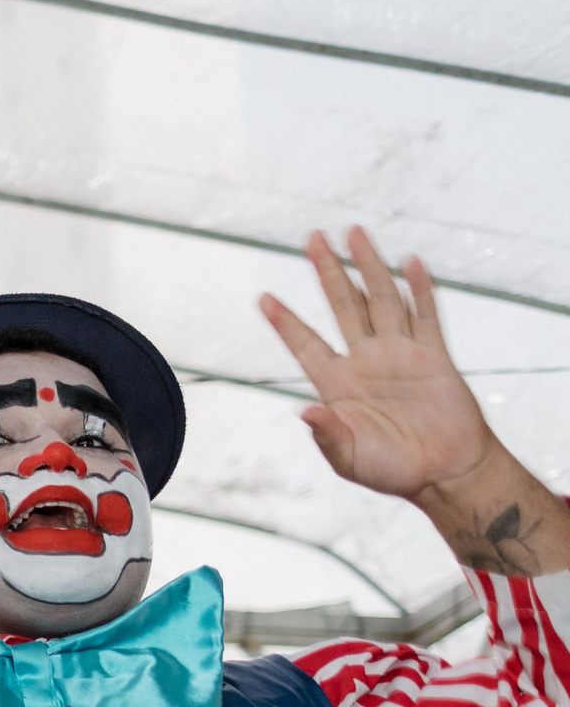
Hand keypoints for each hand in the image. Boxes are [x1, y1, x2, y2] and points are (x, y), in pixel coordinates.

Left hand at [261, 227, 567, 575]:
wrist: (445, 473)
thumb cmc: (392, 471)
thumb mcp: (349, 457)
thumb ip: (327, 434)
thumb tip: (304, 411)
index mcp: (337, 384)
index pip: (305, 343)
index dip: (285, 321)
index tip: (263, 297)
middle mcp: (365, 362)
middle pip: (343, 305)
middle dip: (328, 271)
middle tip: (313, 236)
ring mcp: (400, 355)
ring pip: (382, 299)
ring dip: (369, 266)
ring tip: (355, 233)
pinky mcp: (434, 357)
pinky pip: (426, 316)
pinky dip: (420, 289)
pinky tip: (410, 262)